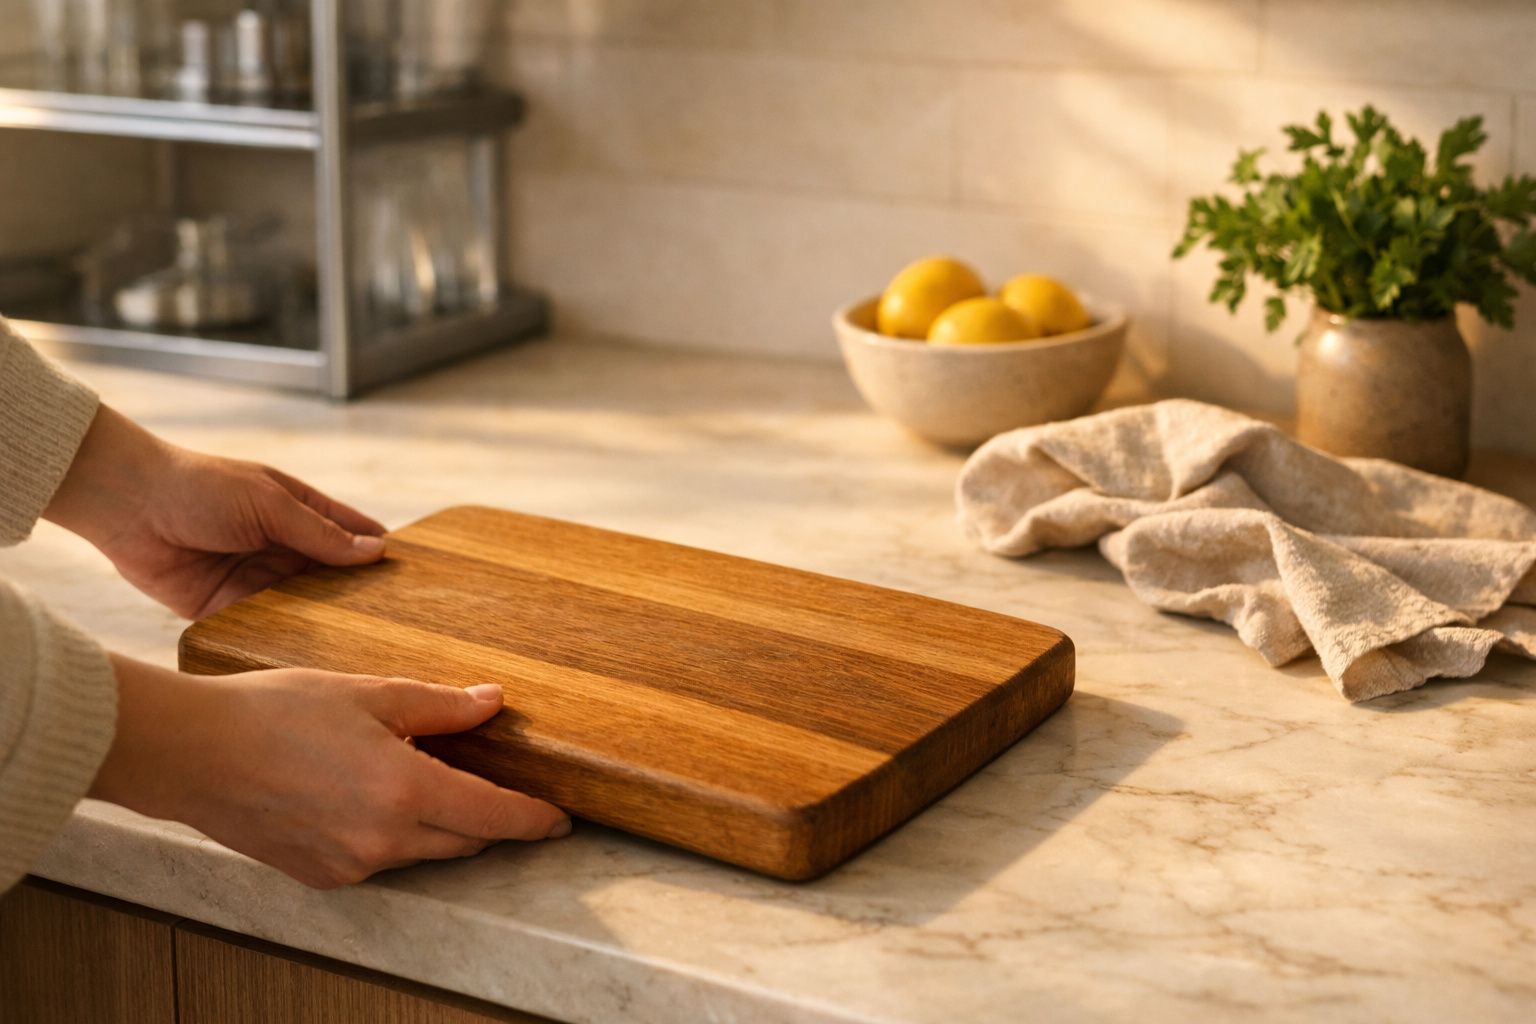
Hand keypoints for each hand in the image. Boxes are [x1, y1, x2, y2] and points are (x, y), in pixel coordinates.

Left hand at [46, 406, 385, 617]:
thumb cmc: (200, 487)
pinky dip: (284, 637)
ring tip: (363, 647)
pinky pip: (264, 627)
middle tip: (398, 626)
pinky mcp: (228, 608)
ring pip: (304, 607)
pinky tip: (312, 656)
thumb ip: (320, 533)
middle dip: (358, 597)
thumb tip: (376, 551)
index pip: (352, 536)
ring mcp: (257, 580)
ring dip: (325, 622)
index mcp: (299, 513)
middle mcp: (283, 549)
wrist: (126, 506)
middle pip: (333, 579)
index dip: (380, 554)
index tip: (416, 581)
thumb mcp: (270, 504)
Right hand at [92, 657, 571, 888]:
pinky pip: (381, 860)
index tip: (560, 819)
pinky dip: (396, 835)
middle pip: (465, 840)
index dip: (534, 819)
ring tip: (432, 780)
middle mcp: (383, 840)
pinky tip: (378, 797)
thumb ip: (439, 705)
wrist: (191, 754)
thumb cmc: (273, 713)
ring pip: (424, 852)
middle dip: (491, 819)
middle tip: (505, 791)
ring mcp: (351, 864)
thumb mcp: (368, 694)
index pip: (494, 816)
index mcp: (404, 792)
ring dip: (442, 825)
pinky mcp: (321, 875)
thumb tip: (492, 703)